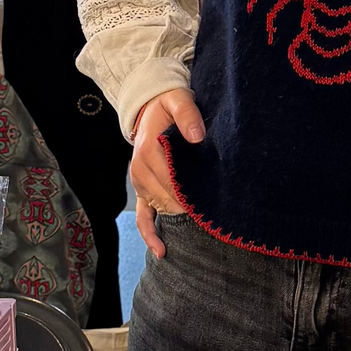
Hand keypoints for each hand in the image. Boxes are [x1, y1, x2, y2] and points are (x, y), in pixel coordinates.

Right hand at [130, 89, 202, 257]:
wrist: (150, 107)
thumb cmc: (168, 105)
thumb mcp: (178, 100)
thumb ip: (187, 115)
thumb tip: (197, 137)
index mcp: (148, 151)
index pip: (170, 179)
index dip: (189, 192)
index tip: (206, 203)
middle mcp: (140, 170)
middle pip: (166, 198)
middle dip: (187, 208)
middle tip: (211, 218)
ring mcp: (140, 183)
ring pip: (159, 208)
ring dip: (176, 220)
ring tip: (199, 232)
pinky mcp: (142, 191)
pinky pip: (142, 217)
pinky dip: (150, 234)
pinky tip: (161, 251)